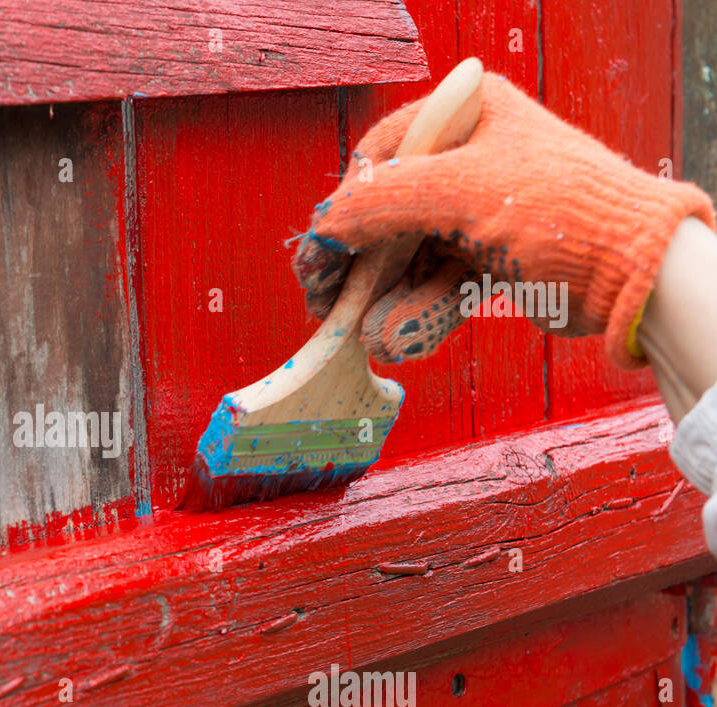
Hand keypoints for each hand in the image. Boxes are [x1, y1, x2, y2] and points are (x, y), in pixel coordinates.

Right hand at [292, 72, 713, 368]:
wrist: (637, 272)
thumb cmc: (556, 211)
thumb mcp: (455, 193)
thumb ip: (377, 203)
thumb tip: (321, 230)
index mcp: (465, 116)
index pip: (377, 159)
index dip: (342, 211)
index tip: (318, 259)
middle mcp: (472, 157)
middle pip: (389, 213)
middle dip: (362, 267)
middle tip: (328, 307)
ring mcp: (483, 209)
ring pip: (412, 256)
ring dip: (387, 300)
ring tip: (370, 336)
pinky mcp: (495, 256)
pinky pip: (440, 283)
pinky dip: (420, 312)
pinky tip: (399, 339)